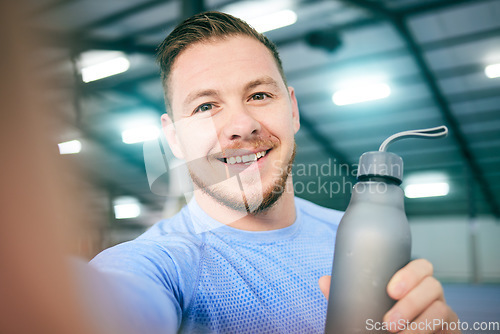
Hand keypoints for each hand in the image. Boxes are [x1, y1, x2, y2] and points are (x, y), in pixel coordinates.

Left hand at [319, 259, 460, 333]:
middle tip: (388, 322)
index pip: (421, 266)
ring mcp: (444, 312)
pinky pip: (448, 327)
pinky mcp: (451, 330)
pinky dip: (430, 332)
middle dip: (411, 303)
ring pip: (441, 309)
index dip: (409, 274)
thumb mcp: (367, 307)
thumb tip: (324, 281)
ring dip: (419, 323)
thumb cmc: (383, 321)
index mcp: (413, 282)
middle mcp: (431, 294)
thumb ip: (349, 295)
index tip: (390, 290)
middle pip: (433, 285)